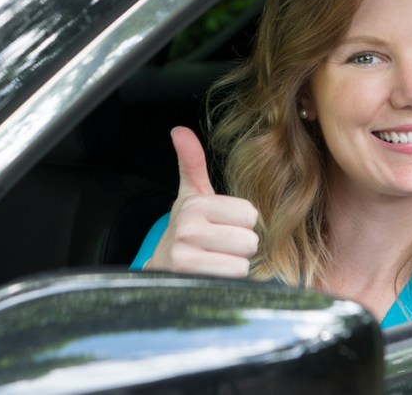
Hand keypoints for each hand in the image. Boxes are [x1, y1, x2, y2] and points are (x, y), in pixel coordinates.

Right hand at [145, 126, 259, 276]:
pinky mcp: (191, 280)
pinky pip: (233, 277)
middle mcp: (188, 229)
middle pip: (249, 239)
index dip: (241, 222)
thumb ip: (191, 163)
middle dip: (240, 245)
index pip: (249, 213)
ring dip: (235, 262)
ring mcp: (187, 257)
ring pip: (243, 260)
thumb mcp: (190, 195)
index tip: (222, 224)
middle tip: (219, 245)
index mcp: (195, 205)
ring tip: (215, 258)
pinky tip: (211, 272)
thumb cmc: (186, 229)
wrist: (162, 268)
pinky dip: (228, 278)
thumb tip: (179, 130)